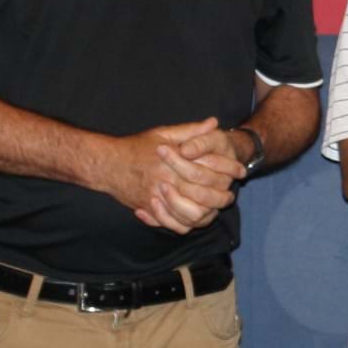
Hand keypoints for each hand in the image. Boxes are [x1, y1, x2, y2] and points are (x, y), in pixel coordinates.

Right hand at [110, 119, 242, 230]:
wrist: (106, 164)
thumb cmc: (136, 146)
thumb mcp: (163, 133)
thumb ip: (191, 130)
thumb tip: (214, 123)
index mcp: (175, 161)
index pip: (210, 169)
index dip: (229, 171)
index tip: (241, 172)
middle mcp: (167, 181)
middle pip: (204, 196)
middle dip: (221, 197)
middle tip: (230, 195)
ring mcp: (158, 198)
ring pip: (191, 215)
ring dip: (207, 214)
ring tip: (216, 209)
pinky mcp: (150, 210)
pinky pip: (173, 224)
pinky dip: (187, 224)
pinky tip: (196, 217)